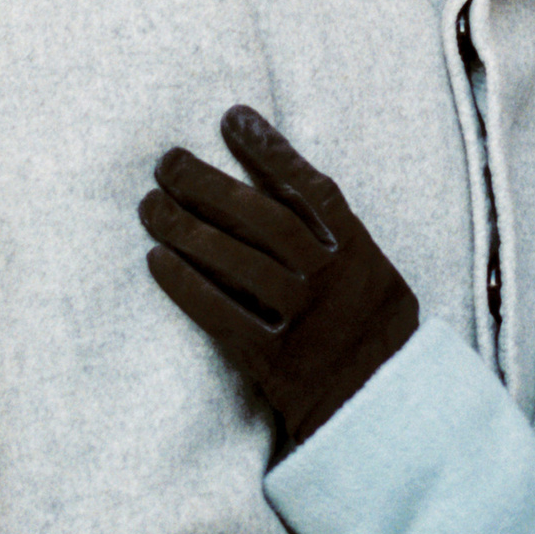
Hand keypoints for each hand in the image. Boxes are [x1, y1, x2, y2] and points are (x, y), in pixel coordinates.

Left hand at [139, 103, 419, 456]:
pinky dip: (187, 287)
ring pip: (241, 263)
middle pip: (264, 220)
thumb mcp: (377, 275)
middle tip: (165, 161)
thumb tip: (281, 174)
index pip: (312, 190)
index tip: (230, 118)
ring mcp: (308, 322)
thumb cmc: (372, 337)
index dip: (272, 151)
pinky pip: (225, 317)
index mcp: (362, 254)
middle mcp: (335, 281)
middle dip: (210, 184)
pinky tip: (156, 260)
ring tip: (149, 205)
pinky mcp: (278, 364)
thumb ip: (338, 234)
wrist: (385, 415)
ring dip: (188, 229)